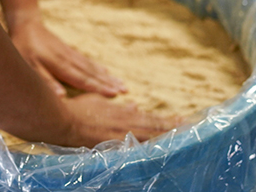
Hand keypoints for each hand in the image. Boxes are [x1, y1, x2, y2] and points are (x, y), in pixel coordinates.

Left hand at [7, 11, 126, 97]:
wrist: (27, 24)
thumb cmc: (24, 48)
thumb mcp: (30, 66)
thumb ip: (46, 81)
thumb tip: (60, 97)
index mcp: (60, 66)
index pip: (83, 79)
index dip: (99, 88)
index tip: (115, 94)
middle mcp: (69, 60)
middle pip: (92, 74)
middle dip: (109, 83)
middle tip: (126, 91)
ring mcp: (71, 55)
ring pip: (92, 67)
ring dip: (107, 76)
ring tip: (121, 83)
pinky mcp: (69, 51)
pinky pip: (87, 61)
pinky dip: (98, 67)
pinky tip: (105, 71)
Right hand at [61, 93, 181, 146]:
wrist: (63, 122)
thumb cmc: (78, 110)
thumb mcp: (99, 102)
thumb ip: (118, 106)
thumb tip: (134, 104)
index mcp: (124, 114)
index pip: (152, 118)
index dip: (169, 121)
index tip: (185, 120)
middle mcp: (126, 126)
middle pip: (155, 129)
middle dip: (174, 129)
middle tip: (192, 129)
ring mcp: (121, 138)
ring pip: (149, 139)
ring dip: (166, 138)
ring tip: (182, 139)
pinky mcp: (113, 148)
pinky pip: (135, 151)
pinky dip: (148, 150)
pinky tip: (158, 154)